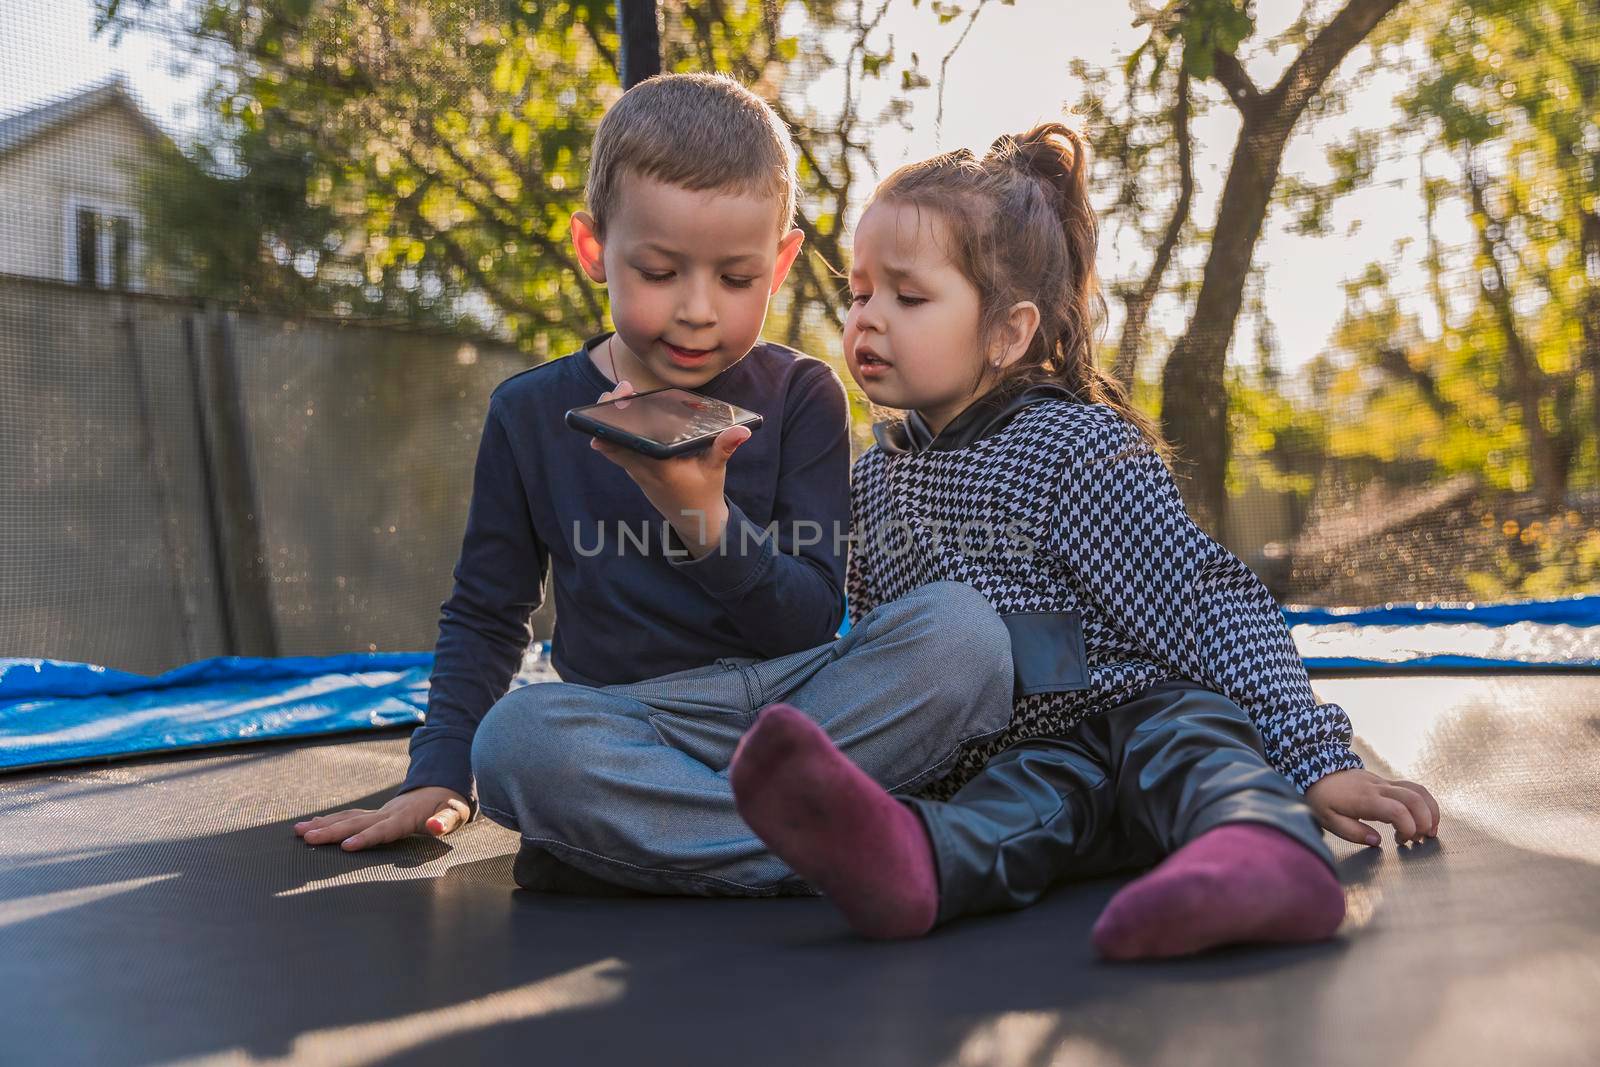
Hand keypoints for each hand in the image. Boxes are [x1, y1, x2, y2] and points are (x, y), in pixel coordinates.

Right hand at [294, 786, 469, 851]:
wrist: (443, 786)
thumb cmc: (450, 805)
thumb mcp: (455, 813)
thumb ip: (445, 821)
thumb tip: (434, 827)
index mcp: (406, 817)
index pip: (384, 830)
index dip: (366, 838)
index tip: (346, 847)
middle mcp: (387, 813)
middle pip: (356, 823)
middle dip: (331, 831)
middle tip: (306, 837)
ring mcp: (379, 812)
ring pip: (347, 818)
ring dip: (323, 824)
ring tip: (298, 831)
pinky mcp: (375, 814)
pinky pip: (348, 817)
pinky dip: (329, 820)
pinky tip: (311, 824)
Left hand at [588, 380, 749, 555]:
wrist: (695, 521)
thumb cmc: (705, 493)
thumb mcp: (716, 469)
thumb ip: (725, 447)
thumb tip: (743, 430)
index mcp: (661, 470)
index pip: (632, 447)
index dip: (617, 428)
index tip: (618, 405)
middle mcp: (643, 471)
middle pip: (613, 444)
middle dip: (609, 417)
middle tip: (620, 391)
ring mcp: (636, 473)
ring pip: (613, 448)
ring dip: (611, 424)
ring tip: (620, 395)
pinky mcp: (636, 472)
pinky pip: (619, 452)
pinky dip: (618, 433)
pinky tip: (625, 412)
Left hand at [1305, 768, 1439, 846]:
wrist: (1316, 771)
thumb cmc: (1322, 798)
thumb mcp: (1328, 820)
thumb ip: (1353, 833)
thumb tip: (1377, 841)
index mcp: (1365, 799)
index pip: (1397, 810)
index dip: (1408, 827)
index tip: (1401, 841)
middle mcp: (1378, 788)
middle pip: (1414, 799)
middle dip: (1425, 821)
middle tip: (1419, 839)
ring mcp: (1384, 783)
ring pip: (1417, 790)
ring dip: (1430, 811)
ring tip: (1429, 831)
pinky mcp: (1386, 782)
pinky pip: (1412, 788)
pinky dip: (1425, 803)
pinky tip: (1424, 818)